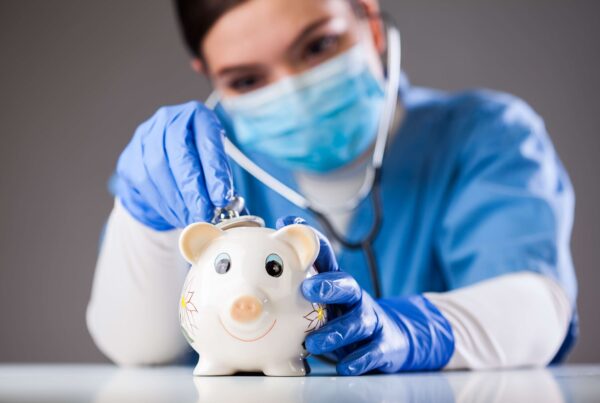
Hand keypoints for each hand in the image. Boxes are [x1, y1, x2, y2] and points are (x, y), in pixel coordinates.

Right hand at [113, 101, 233, 229]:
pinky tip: (177, 215)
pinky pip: (144, 182)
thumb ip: (221, 179)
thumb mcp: (215, 162)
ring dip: (177, 201)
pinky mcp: (130, 156)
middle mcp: (168, 119)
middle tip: (204, 213)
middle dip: (193, 189)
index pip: (207, 141)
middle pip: (179, 155)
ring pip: (158, 170)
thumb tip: (228, 206)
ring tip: (193, 219)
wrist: (166, 164)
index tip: (222, 197)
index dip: (214, 171)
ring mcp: (145, 136)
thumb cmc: (199, 162)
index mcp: (197, 116)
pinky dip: (163, 204)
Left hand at [276, 216, 454, 374]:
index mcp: (337, 282)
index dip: (310, 240)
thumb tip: (269, 252)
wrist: (392, 339)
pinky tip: (345, 365)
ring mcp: (369, 321)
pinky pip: (371, 352)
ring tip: (313, 343)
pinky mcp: (382, 346)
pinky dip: (358, 359)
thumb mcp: (325, 296)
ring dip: (335, 332)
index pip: (325, 255)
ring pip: (356, 322)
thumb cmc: (344, 315)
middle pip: (346, 285)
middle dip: (328, 285)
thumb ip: (299, 280)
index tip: (290, 226)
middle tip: (308, 289)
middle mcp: (354, 298)